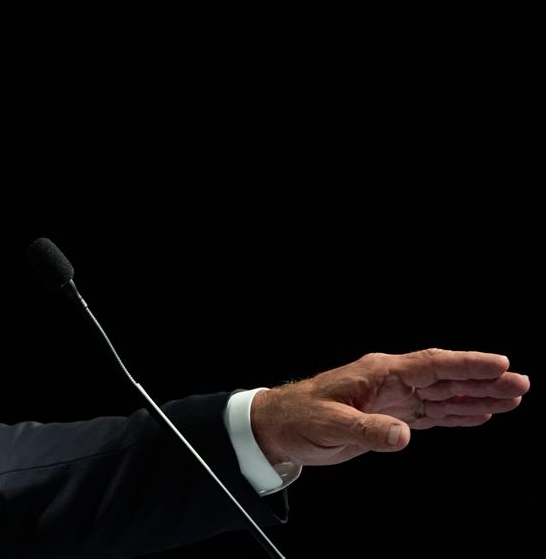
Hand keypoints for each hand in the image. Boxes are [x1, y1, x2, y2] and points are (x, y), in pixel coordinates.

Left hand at [250, 348, 528, 466]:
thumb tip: (403, 436)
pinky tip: (479, 414)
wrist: (278, 428)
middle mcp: (390, 381)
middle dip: (483, 381)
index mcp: (379, 373)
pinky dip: (456, 414)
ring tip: (512, 399)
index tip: (500, 364)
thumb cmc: (298, 419)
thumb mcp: (330, 425)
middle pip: (446, 378)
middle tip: (521, 385)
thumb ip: (367, 430)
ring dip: (477, 397)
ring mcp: (392, 398)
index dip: (466, 365)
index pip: (432, 365)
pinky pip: (431, 413)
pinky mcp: (389, 417)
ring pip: (443, 395)